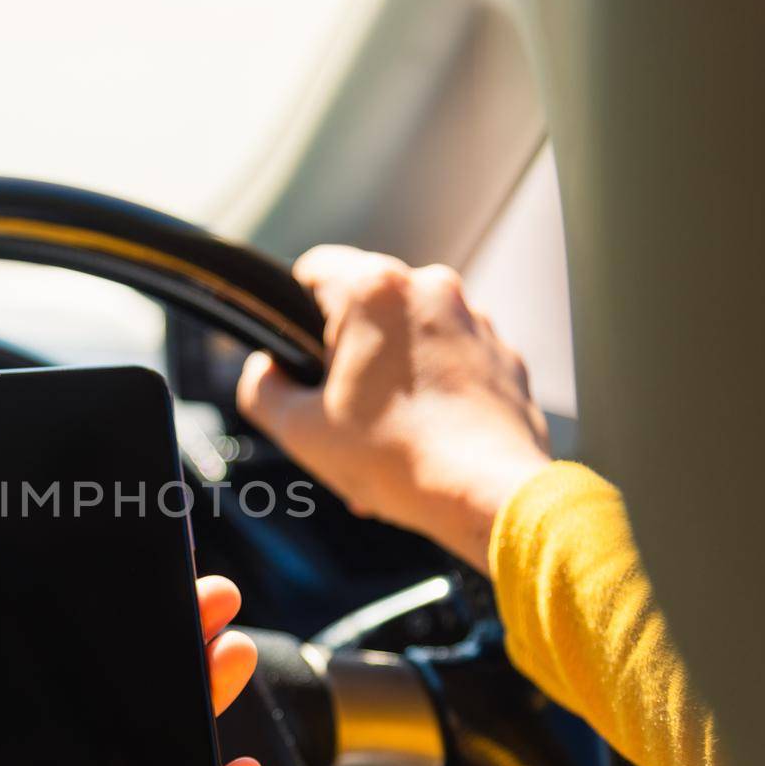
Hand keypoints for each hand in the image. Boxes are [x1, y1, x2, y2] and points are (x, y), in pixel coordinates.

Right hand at [238, 245, 550, 571]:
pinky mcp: (504, 354)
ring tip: (386, 434)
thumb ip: (260, 387)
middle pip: (366, 306)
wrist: (486, 495)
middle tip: (341, 410)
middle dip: (348, 353)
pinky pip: (453, 360)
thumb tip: (263, 370)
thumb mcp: (297, 429)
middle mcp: (431, 288)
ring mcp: (476, 319)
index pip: (312, 270)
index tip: (299, 357)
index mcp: (374, 291)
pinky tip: (424, 438)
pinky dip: (435, 390)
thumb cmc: (394, 459)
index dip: (293, 314)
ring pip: (412, 334)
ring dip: (392, 373)